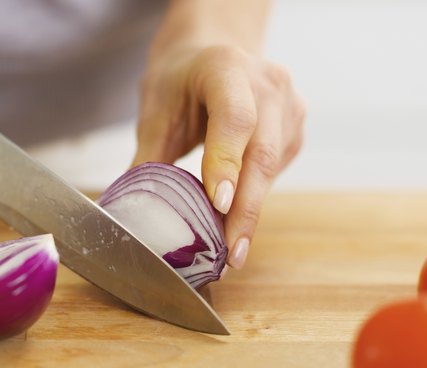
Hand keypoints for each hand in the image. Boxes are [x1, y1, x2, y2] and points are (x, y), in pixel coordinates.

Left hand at [133, 45, 304, 268]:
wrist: (213, 53)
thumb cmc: (180, 80)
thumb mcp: (155, 109)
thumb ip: (148, 158)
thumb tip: (130, 213)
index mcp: (226, 67)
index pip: (234, 119)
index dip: (227, 162)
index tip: (217, 204)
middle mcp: (267, 83)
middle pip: (262, 153)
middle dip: (245, 210)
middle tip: (230, 255)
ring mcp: (289, 104)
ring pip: (274, 167)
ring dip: (251, 211)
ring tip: (230, 251)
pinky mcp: (295, 126)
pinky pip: (278, 169)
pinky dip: (256, 197)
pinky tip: (237, 221)